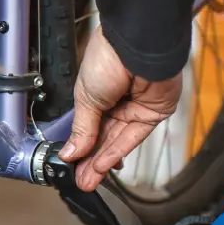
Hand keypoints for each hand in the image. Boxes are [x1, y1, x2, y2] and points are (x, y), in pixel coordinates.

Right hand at [58, 27, 182, 191]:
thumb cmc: (108, 57)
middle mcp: (117, 101)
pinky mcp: (154, 112)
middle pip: (103, 137)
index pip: (88, 127)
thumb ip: (82, 129)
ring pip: (117, 140)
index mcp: (96, 93)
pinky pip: (133, 136)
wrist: (136, 44)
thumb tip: (70, 152)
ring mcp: (136, 107)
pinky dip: (117, 151)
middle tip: (79, 180)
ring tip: (88, 180)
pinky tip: (102, 165)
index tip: (70, 165)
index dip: (80, 148)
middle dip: (90, 160)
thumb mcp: (85, 97)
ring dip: (102, 161)